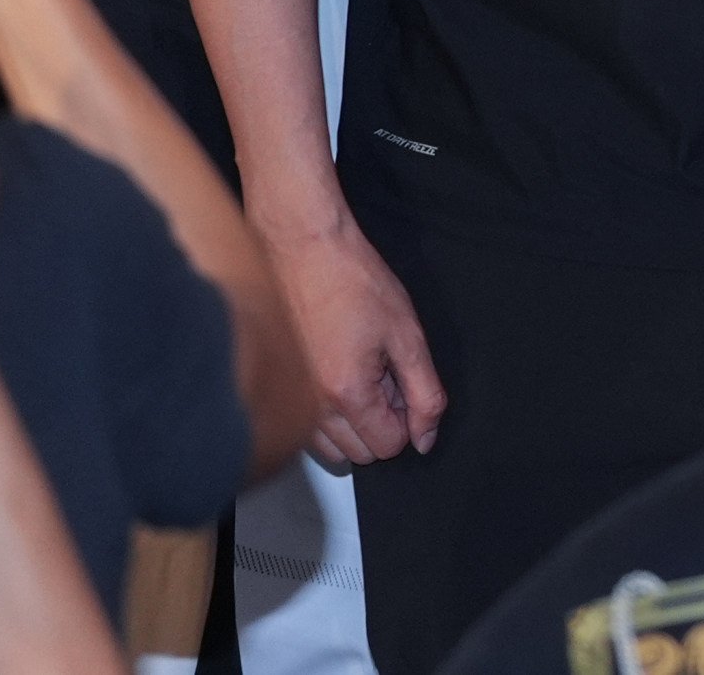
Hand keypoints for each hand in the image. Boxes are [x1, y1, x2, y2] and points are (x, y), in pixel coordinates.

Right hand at [262, 211, 441, 470]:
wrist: (305, 250)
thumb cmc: (355, 282)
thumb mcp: (408, 335)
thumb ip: (425, 392)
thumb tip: (426, 437)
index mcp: (346, 394)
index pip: (388, 446)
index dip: (408, 420)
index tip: (406, 384)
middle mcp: (310, 409)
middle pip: (360, 452)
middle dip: (383, 422)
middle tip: (387, 373)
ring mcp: (289, 401)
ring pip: (332, 445)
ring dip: (356, 421)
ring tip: (364, 370)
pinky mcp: (277, 389)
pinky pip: (308, 428)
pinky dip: (330, 415)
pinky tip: (340, 372)